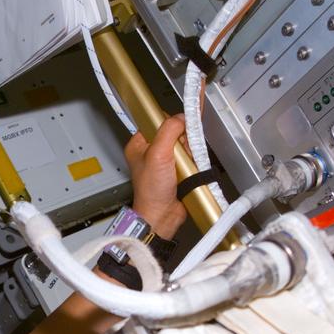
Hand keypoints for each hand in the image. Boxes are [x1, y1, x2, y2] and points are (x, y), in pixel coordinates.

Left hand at [124, 114, 188, 239]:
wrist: (162, 216)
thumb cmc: (151, 191)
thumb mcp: (158, 154)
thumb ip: (169, 131)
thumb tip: (181, 117)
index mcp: (139, 144)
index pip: (158, 120)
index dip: (171, 124)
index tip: (181, 127)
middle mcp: (151, 151)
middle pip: (175, 132)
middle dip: (183, 142)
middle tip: (180, 154)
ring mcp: (165, 161)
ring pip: (185, 145)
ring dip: (189, 153)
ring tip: (184, 167)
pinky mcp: (177, 170)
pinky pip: (190, 158)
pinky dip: (194, 162)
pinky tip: (190, 170)